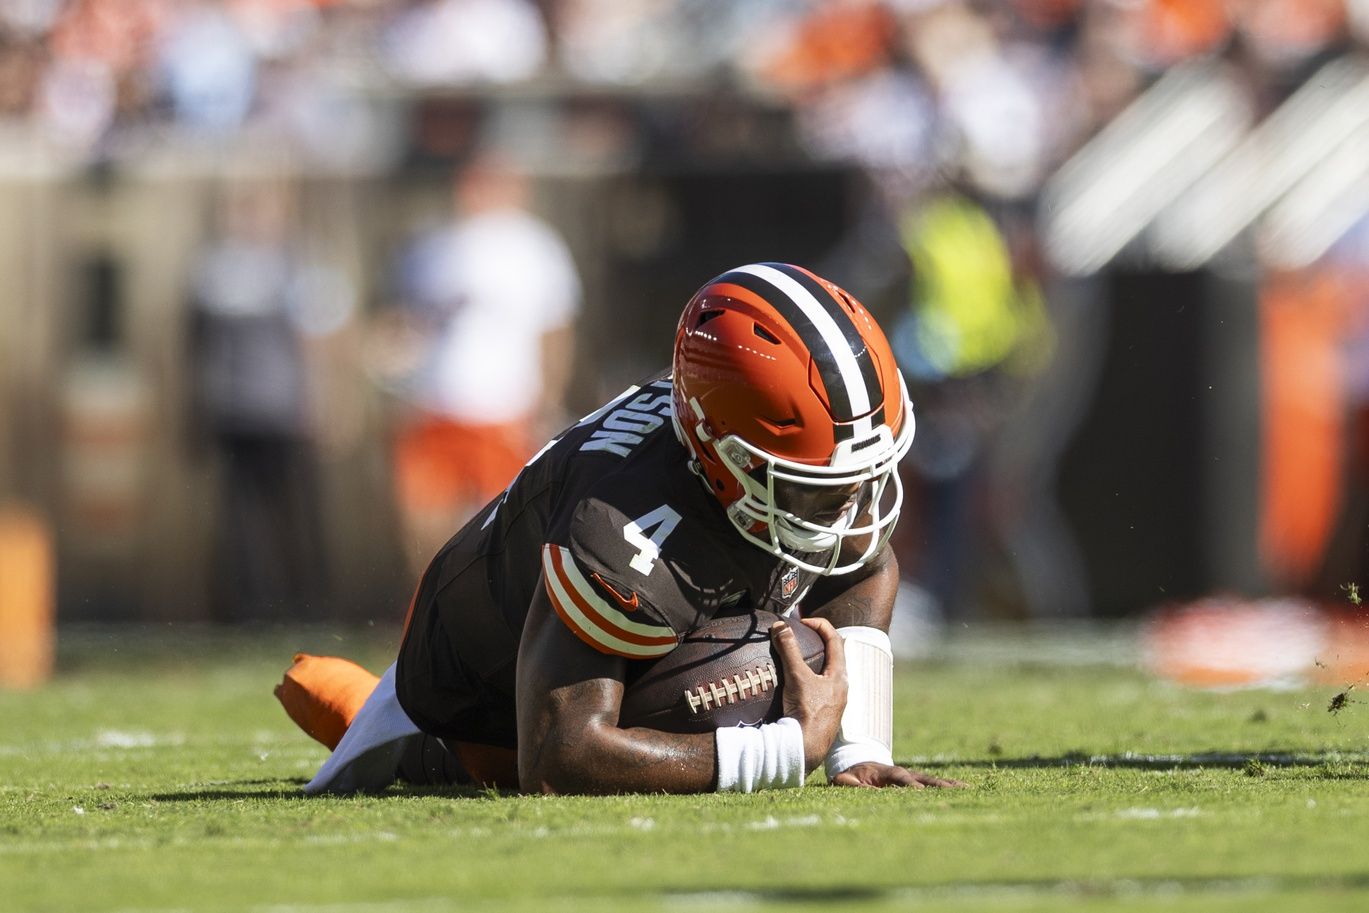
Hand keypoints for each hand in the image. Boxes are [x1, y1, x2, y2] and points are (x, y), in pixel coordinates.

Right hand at [771, 617, 846, 772]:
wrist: (807, 748)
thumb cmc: (807, 711)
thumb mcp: (797, 677)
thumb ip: (789, 650)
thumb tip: (781, 626)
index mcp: (840, 676)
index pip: (835, 640)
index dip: (820, 625)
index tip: (802, 622)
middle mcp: (841, 688)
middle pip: (834, 657)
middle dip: (818, 644)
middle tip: (800, 637)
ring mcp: (835, 703)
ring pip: (827, 675)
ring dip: (813, 663)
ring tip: (794, 660)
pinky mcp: (825, 714)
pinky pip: (819, 690)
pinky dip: (808, 681)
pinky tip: (793, 686)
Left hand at [830, 761, 965, 788]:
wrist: (859, 764)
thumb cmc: (851, 775)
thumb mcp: (844, 779)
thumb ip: (850, 783)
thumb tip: (860, 787)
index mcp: (884, 772)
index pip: (899, 776)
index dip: (909, 783)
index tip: (919, 791)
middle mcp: (902, 772)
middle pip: (922, 777)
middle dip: (936, 784)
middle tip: (952, 790)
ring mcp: (911, 776)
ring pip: (932, 780)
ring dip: (948, 784)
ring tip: (966, 788)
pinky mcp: (917, 781)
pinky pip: (934, 784)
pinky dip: (949, 786)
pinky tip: (964, 789)